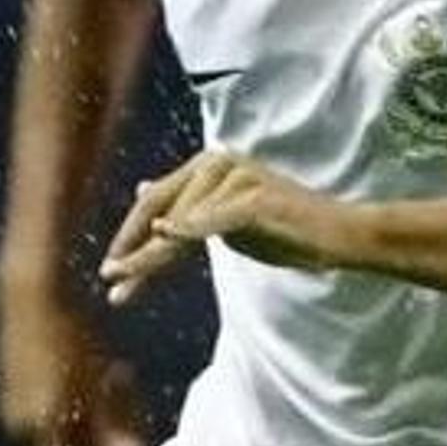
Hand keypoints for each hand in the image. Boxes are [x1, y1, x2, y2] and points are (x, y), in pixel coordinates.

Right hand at [0, 292, 149, 445]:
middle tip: (134, 408)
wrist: (33, 292)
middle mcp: (21, 421)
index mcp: (38, 423)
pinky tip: (107, 371)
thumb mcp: (97, 382)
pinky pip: (57, 406)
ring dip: (102, 413)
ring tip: (122, 379)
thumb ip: (111, 426)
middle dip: (107, 436)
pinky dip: (85, 399)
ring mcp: (18, 403)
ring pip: (69, 425)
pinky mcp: (20, 386)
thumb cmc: (69, 334)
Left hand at [98, 150, 355, 304]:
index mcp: (207, 166)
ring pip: (182, 222)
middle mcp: (217, 163)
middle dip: (132, 248)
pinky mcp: (254, 197)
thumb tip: (142, 188)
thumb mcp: (227, 221)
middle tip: (108, 278)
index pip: (158, 202)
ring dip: (152, 257)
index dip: (129, 235)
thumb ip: (188, 209)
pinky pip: (213, 219)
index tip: (110, 270)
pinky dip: (187, 229)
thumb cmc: (286, 230)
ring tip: (127, 282)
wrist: (338, 236)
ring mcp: (236, 176)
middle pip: (161, 209)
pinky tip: (163, 235)